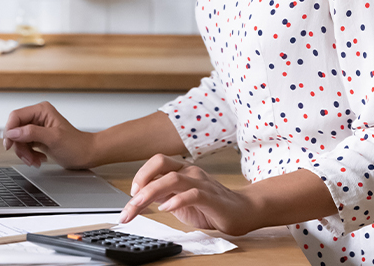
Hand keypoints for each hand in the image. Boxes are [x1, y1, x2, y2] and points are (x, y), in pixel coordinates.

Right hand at [2, 102, 95, 168]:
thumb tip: (13, 132)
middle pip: (16, 130)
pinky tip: (39, 159)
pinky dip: (29, 155)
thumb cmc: (76, 145)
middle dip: (20, 146)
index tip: (9, 145)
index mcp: (41, 110)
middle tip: (28, 158)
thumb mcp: (53, 138)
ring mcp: (37, 128)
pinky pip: (25, 146)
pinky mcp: (38, 138)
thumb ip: (31, 133)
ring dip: (25, 153)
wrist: (87, 154)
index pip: (16, 116)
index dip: (10, 130)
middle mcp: (38, 117)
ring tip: (35, 161)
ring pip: (19, 140)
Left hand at [119, 154, 257, 235]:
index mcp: (182, 170)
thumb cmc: (211, 206)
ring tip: (138, 206)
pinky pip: (192, 194)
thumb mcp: (180, 199)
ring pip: (172, 178)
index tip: (131, 195)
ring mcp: (201, 183)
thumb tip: (140, 196)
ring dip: (150, 192)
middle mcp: (190, 172)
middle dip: (140, 180)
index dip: (140, 175)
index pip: (156, 162)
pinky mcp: (211, 198)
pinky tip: (166, 209)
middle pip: (160, 163)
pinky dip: (176, 201)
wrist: (243, 211)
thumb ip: (163, 194)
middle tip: (130, 201)